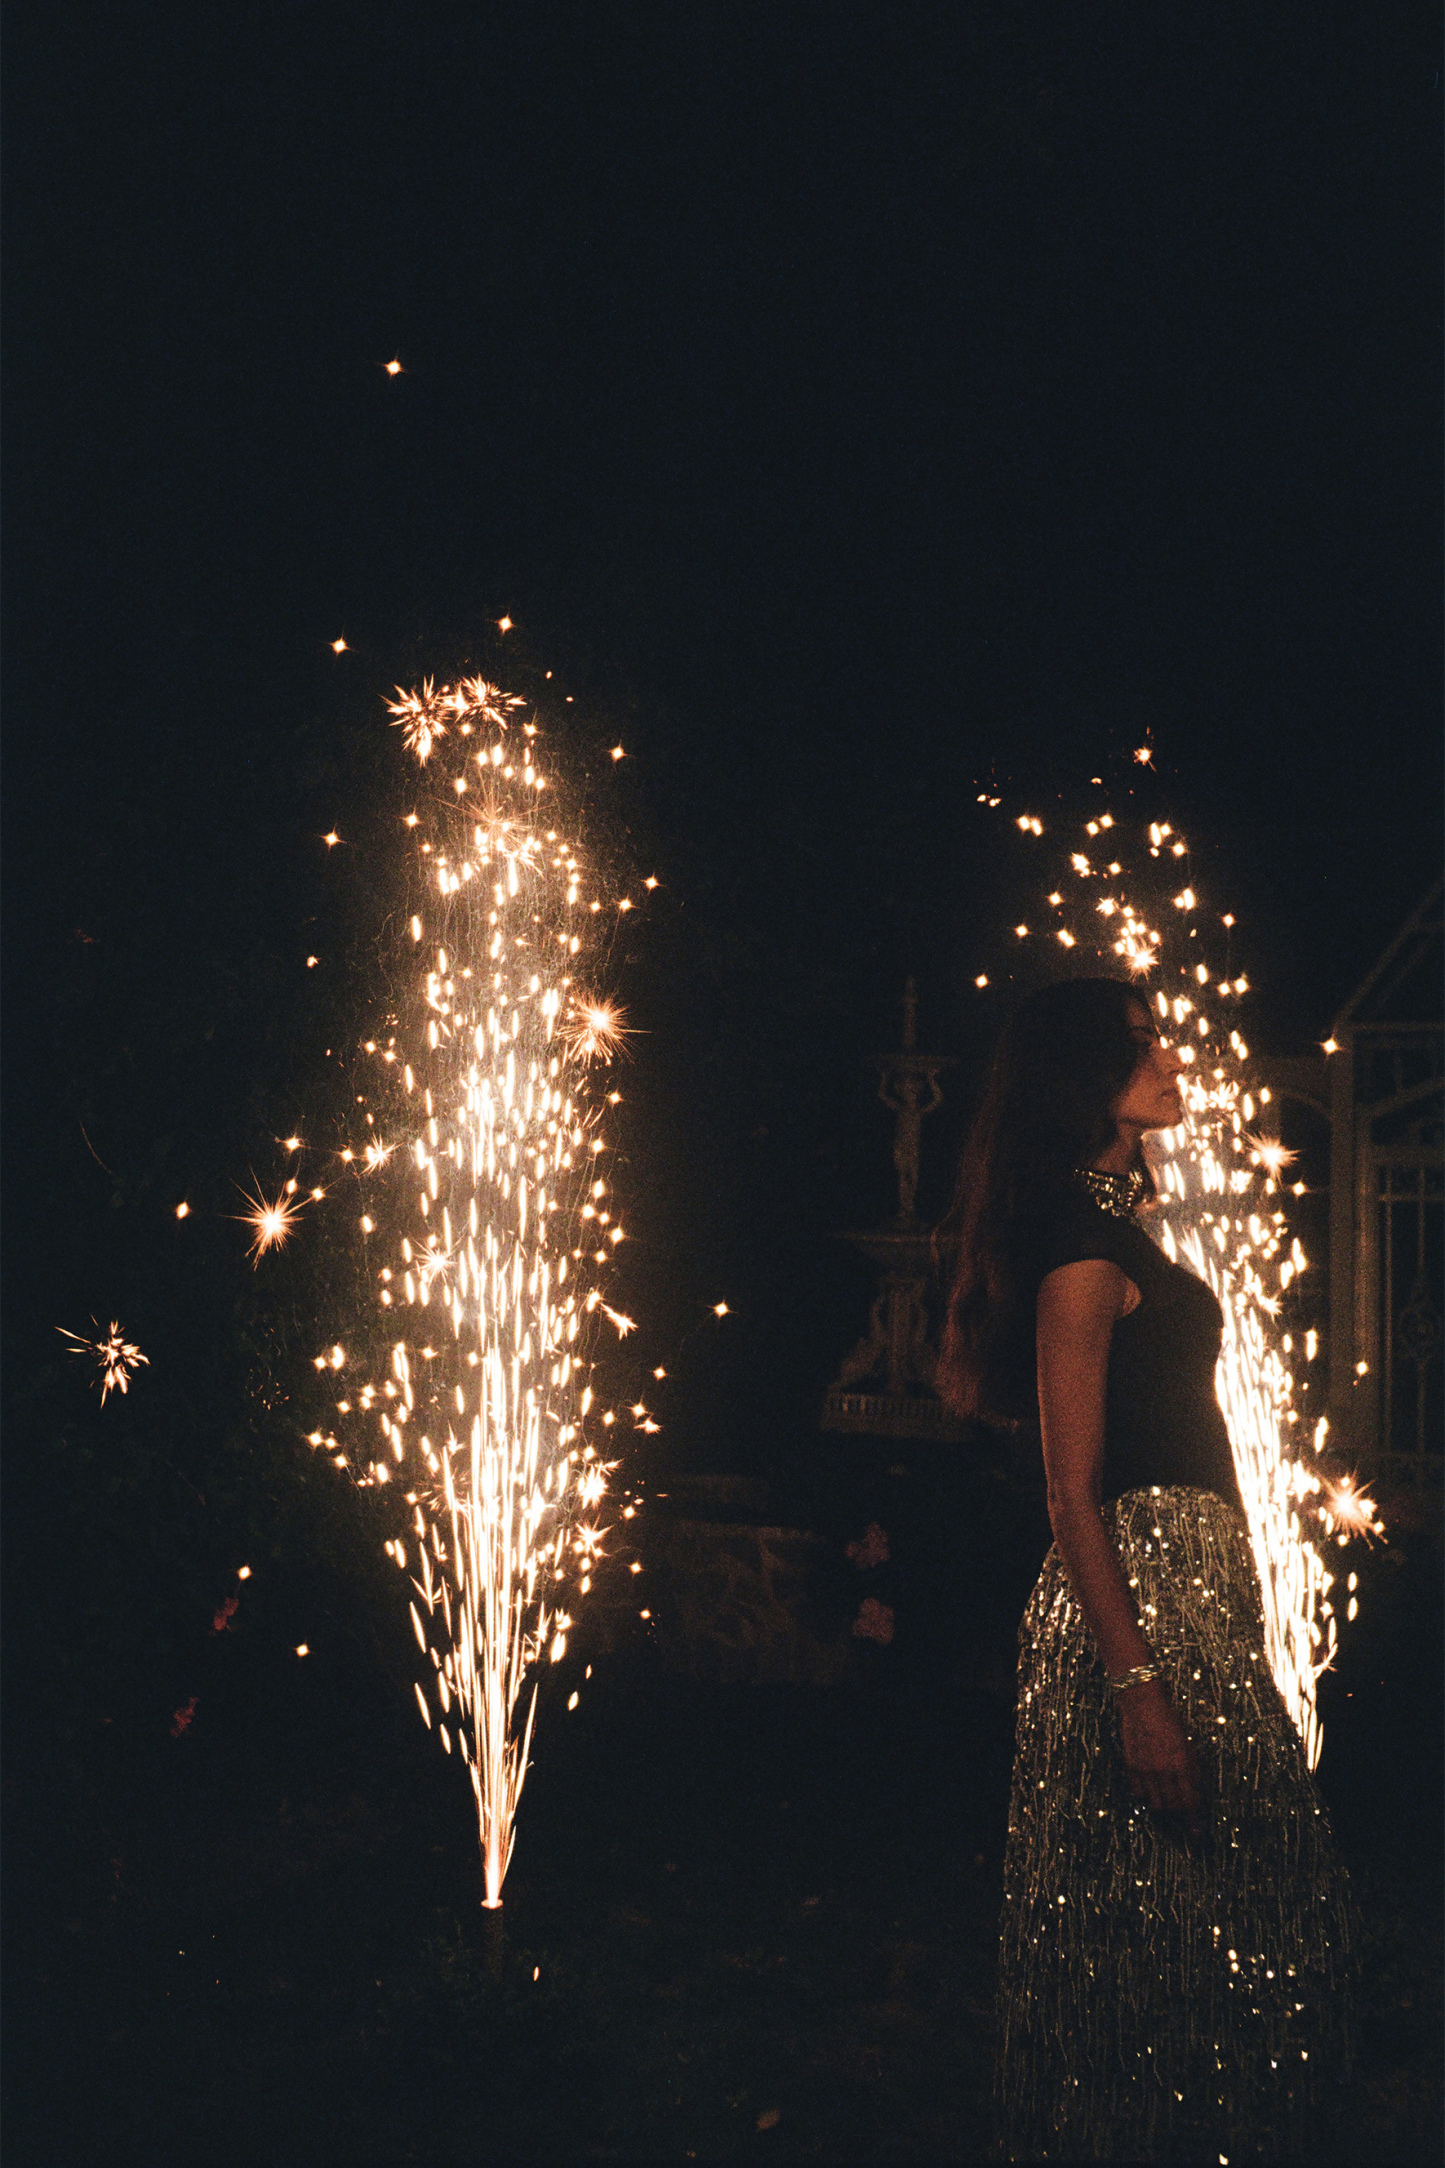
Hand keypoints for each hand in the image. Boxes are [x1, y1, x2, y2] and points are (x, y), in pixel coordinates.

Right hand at [1115, 1680, 1205, 1841]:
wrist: (1143, 1703)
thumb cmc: (1170, 1722)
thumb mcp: (1189, 1746)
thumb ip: (1192, 1772)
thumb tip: (1194, 1795)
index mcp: (1183, 1765)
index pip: (1190, 1804)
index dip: (1195, 1822)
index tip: (1198, 1835)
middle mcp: (1164, 1771)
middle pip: (1173, 1809)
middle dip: (1181, 1821)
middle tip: (1186, 1827)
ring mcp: (1145, 1770)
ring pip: (1156, 1805)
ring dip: (1165, 1811)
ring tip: (1170, 1811)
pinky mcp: (1131, 1766)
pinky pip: (1139, 1793)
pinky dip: (1147, 1797)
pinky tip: (1153, 1793)